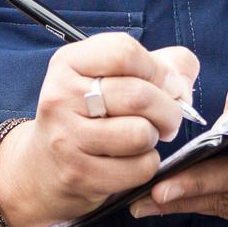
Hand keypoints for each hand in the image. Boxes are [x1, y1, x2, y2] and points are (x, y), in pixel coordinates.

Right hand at [0, 33, 199, 226]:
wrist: (44, 167)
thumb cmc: (89, 114)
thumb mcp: (111, 77)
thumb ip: (159, 64)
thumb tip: (183, 80)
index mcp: (68, 62)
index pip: (124, 52)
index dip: (158, 70)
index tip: (168, 85)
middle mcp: (61, 96)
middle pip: (138, 95)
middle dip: (168, 110)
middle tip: (168, 120)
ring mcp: (67, 137)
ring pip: (140, 133)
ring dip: (154, 138)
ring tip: (142, 138)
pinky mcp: (79, 174)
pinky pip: (138, 168)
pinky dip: (147, 165)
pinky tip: (131, 160)